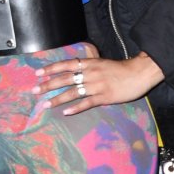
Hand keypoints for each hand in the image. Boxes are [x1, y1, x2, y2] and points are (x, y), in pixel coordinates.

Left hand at [35, 49, 163, 114]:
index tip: (38, 73)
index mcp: (89, 64)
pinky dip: (76, 108)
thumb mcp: (102, 61)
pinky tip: (66, 112)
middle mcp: (90, 74)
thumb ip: (89, 62)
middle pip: (65, 79)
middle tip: (35, 90)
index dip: (51, 68)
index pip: (66, 65)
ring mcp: (97, 86)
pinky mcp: (104, 97)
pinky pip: (87, 103)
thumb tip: (77, 61)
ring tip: (46, 104)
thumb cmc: (120, 69)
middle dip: (48, 85)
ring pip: (73, 92)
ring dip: (58, 99)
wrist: (138, 74)